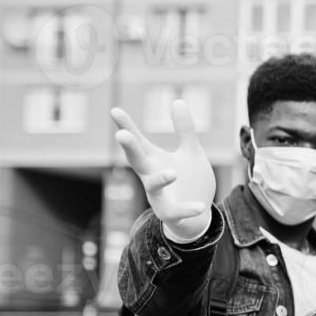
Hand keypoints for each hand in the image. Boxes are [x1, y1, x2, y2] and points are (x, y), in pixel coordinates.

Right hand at [112, 100, 215, 242]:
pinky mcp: (171, 213)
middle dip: (130, 149)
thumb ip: (184, 129)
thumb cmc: (189, 180)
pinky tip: (200, 206)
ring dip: (161, 179)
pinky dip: (187, 209)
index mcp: (155, 160)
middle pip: (138, 161)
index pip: (138, 142)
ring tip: (172, 173)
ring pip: (154, 187)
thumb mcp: (189, 152)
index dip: (126, 127)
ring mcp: (160, 197)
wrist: (196, 215)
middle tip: (122, 135)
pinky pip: (177, 212)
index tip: (114, 110)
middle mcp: (152, 177)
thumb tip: (178, 100)